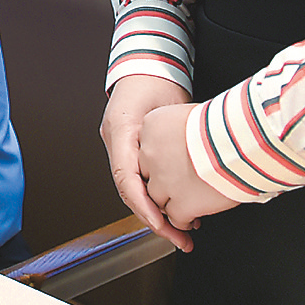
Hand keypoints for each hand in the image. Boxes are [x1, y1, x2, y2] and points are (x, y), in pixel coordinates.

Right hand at [100, 75, 194, 250]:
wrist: (147, 66)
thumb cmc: (156, 79)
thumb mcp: (166, 106)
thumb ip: (171, 136)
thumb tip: (189, 168)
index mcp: (120, 132)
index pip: (126, 179)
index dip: (144, 207)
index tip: (163, 226)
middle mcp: (115, 143)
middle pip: (129, 192)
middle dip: (153, 219)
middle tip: (179, 238)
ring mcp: (121, 148)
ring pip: (135, 191)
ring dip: (156, 214)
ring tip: (182, 232)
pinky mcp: (131, 152)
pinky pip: (140, 182)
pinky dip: (157, 200)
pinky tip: (177, 211)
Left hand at [140, 103, 237, 230]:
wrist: (243, 143)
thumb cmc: (229, 126)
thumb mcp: (194, 114)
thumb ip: (182, 127)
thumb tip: (190, 139)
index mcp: (152, 126)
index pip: (148, 150)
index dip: (162, 162)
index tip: (174, 166)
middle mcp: (151, 154)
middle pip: (149, 175)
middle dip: (163, 184)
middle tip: (178, 188)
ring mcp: (163, 181)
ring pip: (158, 199)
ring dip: (171, 205)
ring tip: (184, 207)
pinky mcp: (180, 203)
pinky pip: (176, 218)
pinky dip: (182, 222)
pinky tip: (191, 220)